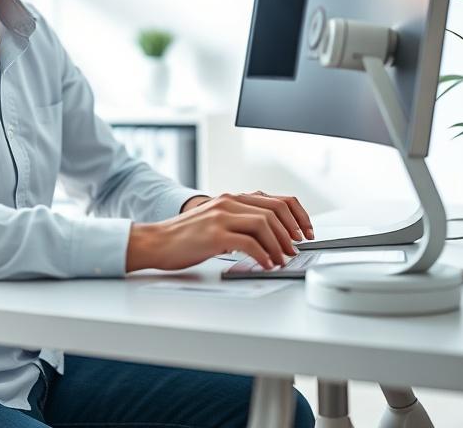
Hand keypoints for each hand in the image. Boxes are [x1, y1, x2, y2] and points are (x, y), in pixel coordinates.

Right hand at [127, 191, 313, 272]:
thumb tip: (272, 236)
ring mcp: (221, 217)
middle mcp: (228, 202)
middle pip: (275, 210)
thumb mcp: (217, 221)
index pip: (277, 200)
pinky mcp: (214, 235)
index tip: (306, 232)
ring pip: (265, 224)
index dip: (298, 216)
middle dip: (293, 232)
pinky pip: (249, 243)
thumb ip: (240, 222)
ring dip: (280, 245)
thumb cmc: (185, 236)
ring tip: (282, 259)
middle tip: (296, 249)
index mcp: (232, 198)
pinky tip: (267, 264)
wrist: (156, 241)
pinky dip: (264, 255)